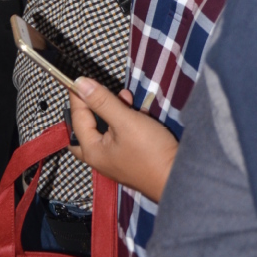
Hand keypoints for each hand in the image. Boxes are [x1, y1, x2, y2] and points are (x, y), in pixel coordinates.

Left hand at [67, 78, 178, 202]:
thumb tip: (80, 84)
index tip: (80, 78)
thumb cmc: (151, 153)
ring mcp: (116, 159)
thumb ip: (102, 101)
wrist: (179, 178)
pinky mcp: (131, 157)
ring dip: (112, 111)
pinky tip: (137, 112)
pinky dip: (125, 121)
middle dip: (91, 108)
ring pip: (106, 129)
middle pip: (86, 128)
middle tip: (95, 93)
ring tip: (125, 98)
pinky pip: (121, 135)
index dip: (78, 96)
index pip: (77, 118)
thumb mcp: (125, 121)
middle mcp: (101, 158)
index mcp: (92, 151)